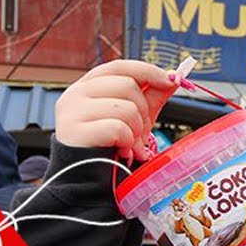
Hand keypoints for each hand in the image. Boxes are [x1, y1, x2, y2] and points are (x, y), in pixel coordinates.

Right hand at [55, 60, 176, 159]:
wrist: (87, 178)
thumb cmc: (110, 145)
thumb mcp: (134, 117)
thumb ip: (151, 96)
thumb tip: (174, 77)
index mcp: (87, 86)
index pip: (119, 67)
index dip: (146, 71)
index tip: (169, 80)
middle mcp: (75, 94)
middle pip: (127, 85)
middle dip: (143, 111)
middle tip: (141, 132)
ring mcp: (71, 112)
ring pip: (125, 108)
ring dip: (136, 130)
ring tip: (130, 144)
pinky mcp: (74, 132)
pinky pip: (118, 128)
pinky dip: (127, 142)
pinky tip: (120, 151)